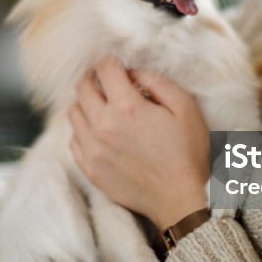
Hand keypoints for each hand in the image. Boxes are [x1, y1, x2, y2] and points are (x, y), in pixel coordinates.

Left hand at [69, 56, 209, 229]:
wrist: (180, 199)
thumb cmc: (187, 153)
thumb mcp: (185, 107)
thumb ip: (157, 82)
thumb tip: (134, 71)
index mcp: (127, 108)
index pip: (104, 69)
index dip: (110, 61)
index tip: (116, 64)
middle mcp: (103, 126)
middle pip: (82, 88)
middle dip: (93, 78)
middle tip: (105, 81)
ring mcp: (93, 149)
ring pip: (73, 113)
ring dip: (85, 103)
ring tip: (101, 106)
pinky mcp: (90, 169)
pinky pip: (74, 140)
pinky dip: (82, 130)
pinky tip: (99, 132)